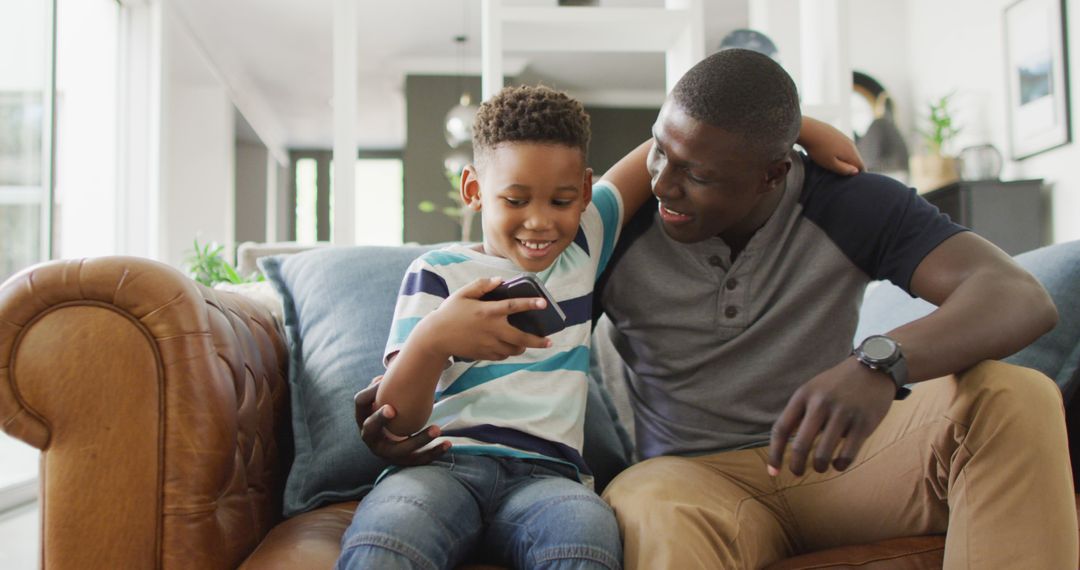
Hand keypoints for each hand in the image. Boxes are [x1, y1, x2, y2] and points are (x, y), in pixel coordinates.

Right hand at [354, 377, 449, 465]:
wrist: (389, 438)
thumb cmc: (386, 410)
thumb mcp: (380, 398)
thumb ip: (380, 385)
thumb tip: (387, 375)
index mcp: (364, 420)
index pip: (364, 410)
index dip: (375, 411)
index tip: (390, 407)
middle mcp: (371, 439)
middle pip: (373, 430)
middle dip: (382, 420)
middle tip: (393, 410)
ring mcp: (388, 453)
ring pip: (402, 450)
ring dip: (420, 440)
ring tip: (437, 429)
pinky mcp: (405, 461)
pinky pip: (419, 458)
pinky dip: (434, 452)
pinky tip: (448, 444)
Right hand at [422, 277, 551, 360]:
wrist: (435, 337)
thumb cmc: (449, 313)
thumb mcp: (462, 294)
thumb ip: (482, 285)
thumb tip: (500, 280)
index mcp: (488, 311)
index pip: (513, 306)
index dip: (530, 304)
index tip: (544, 303)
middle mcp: (491, 329)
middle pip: (521, 338)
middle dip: (538, 341)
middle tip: (548, 342)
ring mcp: (488, 344)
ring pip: (513, 349)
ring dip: (522, 347)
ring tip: (526, 343)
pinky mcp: (484, 354)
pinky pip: (502, 356)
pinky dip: (508, 352)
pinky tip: (509, 347)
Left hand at [767, 357, 893, 475]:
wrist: (873, 368)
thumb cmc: (837, 384)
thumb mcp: (813, 389)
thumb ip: (799, 413)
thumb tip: (784, 447)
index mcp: (803, 395)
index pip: (781, 429)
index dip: (774, 453)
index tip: (773, 472)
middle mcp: (821, 404)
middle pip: (800, 445)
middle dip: (796, 466)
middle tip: (797, 473)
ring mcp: (843, 413)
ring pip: (823, 454)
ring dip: (819, 467)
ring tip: (820, 467)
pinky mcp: (864, 423)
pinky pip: (847, 455)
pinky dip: (840, 465)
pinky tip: (838, 464)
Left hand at [799, 117, 864, 175]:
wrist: (809, 129)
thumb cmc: (818, 150)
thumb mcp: (830, 164)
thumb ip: (844, 169)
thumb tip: (856, 171)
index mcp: (852, 153)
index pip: (862, 167)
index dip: (858, 176)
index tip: (851, 182)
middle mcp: (851, 144)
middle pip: (857, 159)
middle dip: (853, 168)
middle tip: (846, 177)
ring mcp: (845, 137)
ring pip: (850, 152)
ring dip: (847, 160)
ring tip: (839, 167)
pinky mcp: (838, 134)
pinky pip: (843, 146)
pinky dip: (841, 152)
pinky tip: (833, 155)